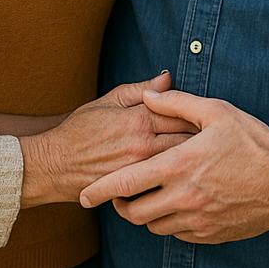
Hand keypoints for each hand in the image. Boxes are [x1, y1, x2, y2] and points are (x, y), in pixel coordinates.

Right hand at [18, 72, 194, 206]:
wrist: (53, 164)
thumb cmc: (79, 130)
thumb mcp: (108, 100)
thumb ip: (141, 90)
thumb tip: (168, 78)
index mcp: (138, 118)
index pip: (181, 113)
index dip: (198, 115)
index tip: (209, 116)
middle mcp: (142, 145)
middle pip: (186, 140)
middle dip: (203, 139)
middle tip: (214, 138)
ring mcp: (139, 170)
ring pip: (178, 163)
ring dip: (193, 159)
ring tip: (205, 157)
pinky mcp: (134, 190)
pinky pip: (163, 184)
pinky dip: (176, 179)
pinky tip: (184, 178)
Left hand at [79, 89, 268, 242]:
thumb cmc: (253, 141)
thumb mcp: (216, 111)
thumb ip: (176, 103)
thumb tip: (148, 95)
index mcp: (179, 165)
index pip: (126, 182)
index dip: (99, 190)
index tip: (83, 194)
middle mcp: (184, 197)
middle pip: (134, 213)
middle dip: (120, 205)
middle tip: (120, 193)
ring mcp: (197, 219)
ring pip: (154, 226)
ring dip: (146, 214)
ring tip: (150, 196)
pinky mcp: (211, 233)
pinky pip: (178, 234)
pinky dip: (170, 222)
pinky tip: (178, 204)